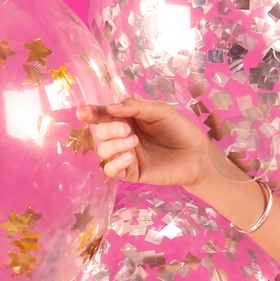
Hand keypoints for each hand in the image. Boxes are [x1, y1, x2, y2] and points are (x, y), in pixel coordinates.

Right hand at [77, 97, 214, 186]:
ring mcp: (125, 155)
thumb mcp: (160, 111)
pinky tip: (129, 157)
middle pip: (99, 133)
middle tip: (126, 129)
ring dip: (113, 145)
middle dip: (108, 129)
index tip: (83, 112)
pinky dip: (115, 163)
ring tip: (134, 142)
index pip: (103, 115)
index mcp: (126, 119)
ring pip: (102, 151)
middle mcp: (121, 136)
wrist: (197, 154)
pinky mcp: (130, 172)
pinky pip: (111, 170)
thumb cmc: (179, 129)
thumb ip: (135, 108)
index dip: (91, 113)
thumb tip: (110, 108)